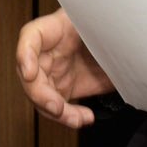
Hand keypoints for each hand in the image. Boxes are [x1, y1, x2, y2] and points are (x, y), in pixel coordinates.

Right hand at [15, 8, 112, 128]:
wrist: (122, 47)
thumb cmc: (111, 30)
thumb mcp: (109, 29)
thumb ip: (103, 34)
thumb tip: (112, 43)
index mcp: (57, 27)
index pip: (32, 35)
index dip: (25, 55)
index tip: (29, 73)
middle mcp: (49, 51)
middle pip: (29, 73)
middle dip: (40, 95)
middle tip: (57, 108)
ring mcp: (54, 72)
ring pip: (41, 97)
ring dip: (56, 113)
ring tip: (77, 119)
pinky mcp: (62, 90)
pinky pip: (57, 108)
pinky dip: (70, 117)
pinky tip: (85, 118)